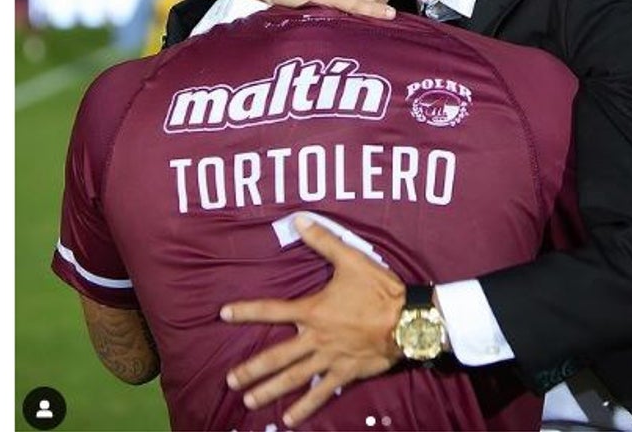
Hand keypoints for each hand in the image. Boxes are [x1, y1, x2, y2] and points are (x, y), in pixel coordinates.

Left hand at [221, 217, 404, 426]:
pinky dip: (305, 406)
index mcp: (313, 311)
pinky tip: (289, 419)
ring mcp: (329, 359)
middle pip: (277, 356)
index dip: (246, 311)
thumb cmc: (379, 289)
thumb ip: (323, 241)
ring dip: (270, 390)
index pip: (272, 310)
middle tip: (230, 380)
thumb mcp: (351, 259)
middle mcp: (315, 338)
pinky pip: (321, 392)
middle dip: (252, 369)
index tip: (224, 314)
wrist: (408, 320)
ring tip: (250, 400)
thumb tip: (299, 220)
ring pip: (294, 377)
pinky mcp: (345, 373)